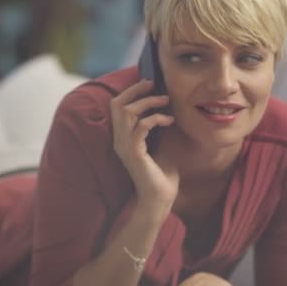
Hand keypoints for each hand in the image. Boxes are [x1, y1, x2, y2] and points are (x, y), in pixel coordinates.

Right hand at [111, 79, 177, 215]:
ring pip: (127, 112)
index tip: (149, 85)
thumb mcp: (163, 144)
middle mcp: (120, 141)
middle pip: (117, 104)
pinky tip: (169, 121)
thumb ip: (160, 128)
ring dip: (148, 102)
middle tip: (154, 85)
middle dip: (135, 90)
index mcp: (123, 138)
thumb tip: (169, 107)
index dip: (131, 92)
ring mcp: (125, 147)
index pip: (117, 107)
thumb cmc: (162, 175)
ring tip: (165, 101)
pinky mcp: (135, 154)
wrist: (161, 200)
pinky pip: (141, 127)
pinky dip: (156, 119)